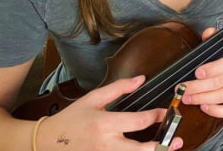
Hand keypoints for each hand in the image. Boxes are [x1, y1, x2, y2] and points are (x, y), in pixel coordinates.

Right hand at [37, 75, 179, 149]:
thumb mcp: (94, 98)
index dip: (156, 116)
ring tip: (167, 149)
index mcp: (105, 124)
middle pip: (139, 150)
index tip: (166, 112)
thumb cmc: (72, 118)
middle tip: (175, 141)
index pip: (137, 122)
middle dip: (160, 146)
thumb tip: (141, 79)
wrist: (48, 141)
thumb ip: (119, 88)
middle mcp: (106, 144)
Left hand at [180, 28, 222, 118]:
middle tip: (182, 88)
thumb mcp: (221, 48)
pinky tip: (204, 107)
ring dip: (202, 98)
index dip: (214, 68)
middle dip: (198, 86)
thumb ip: (212, 39)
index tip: (197, 72)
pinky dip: (217, 111)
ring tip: (187, 98)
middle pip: (220, 82)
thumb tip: (208, 32)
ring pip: (222, 96)